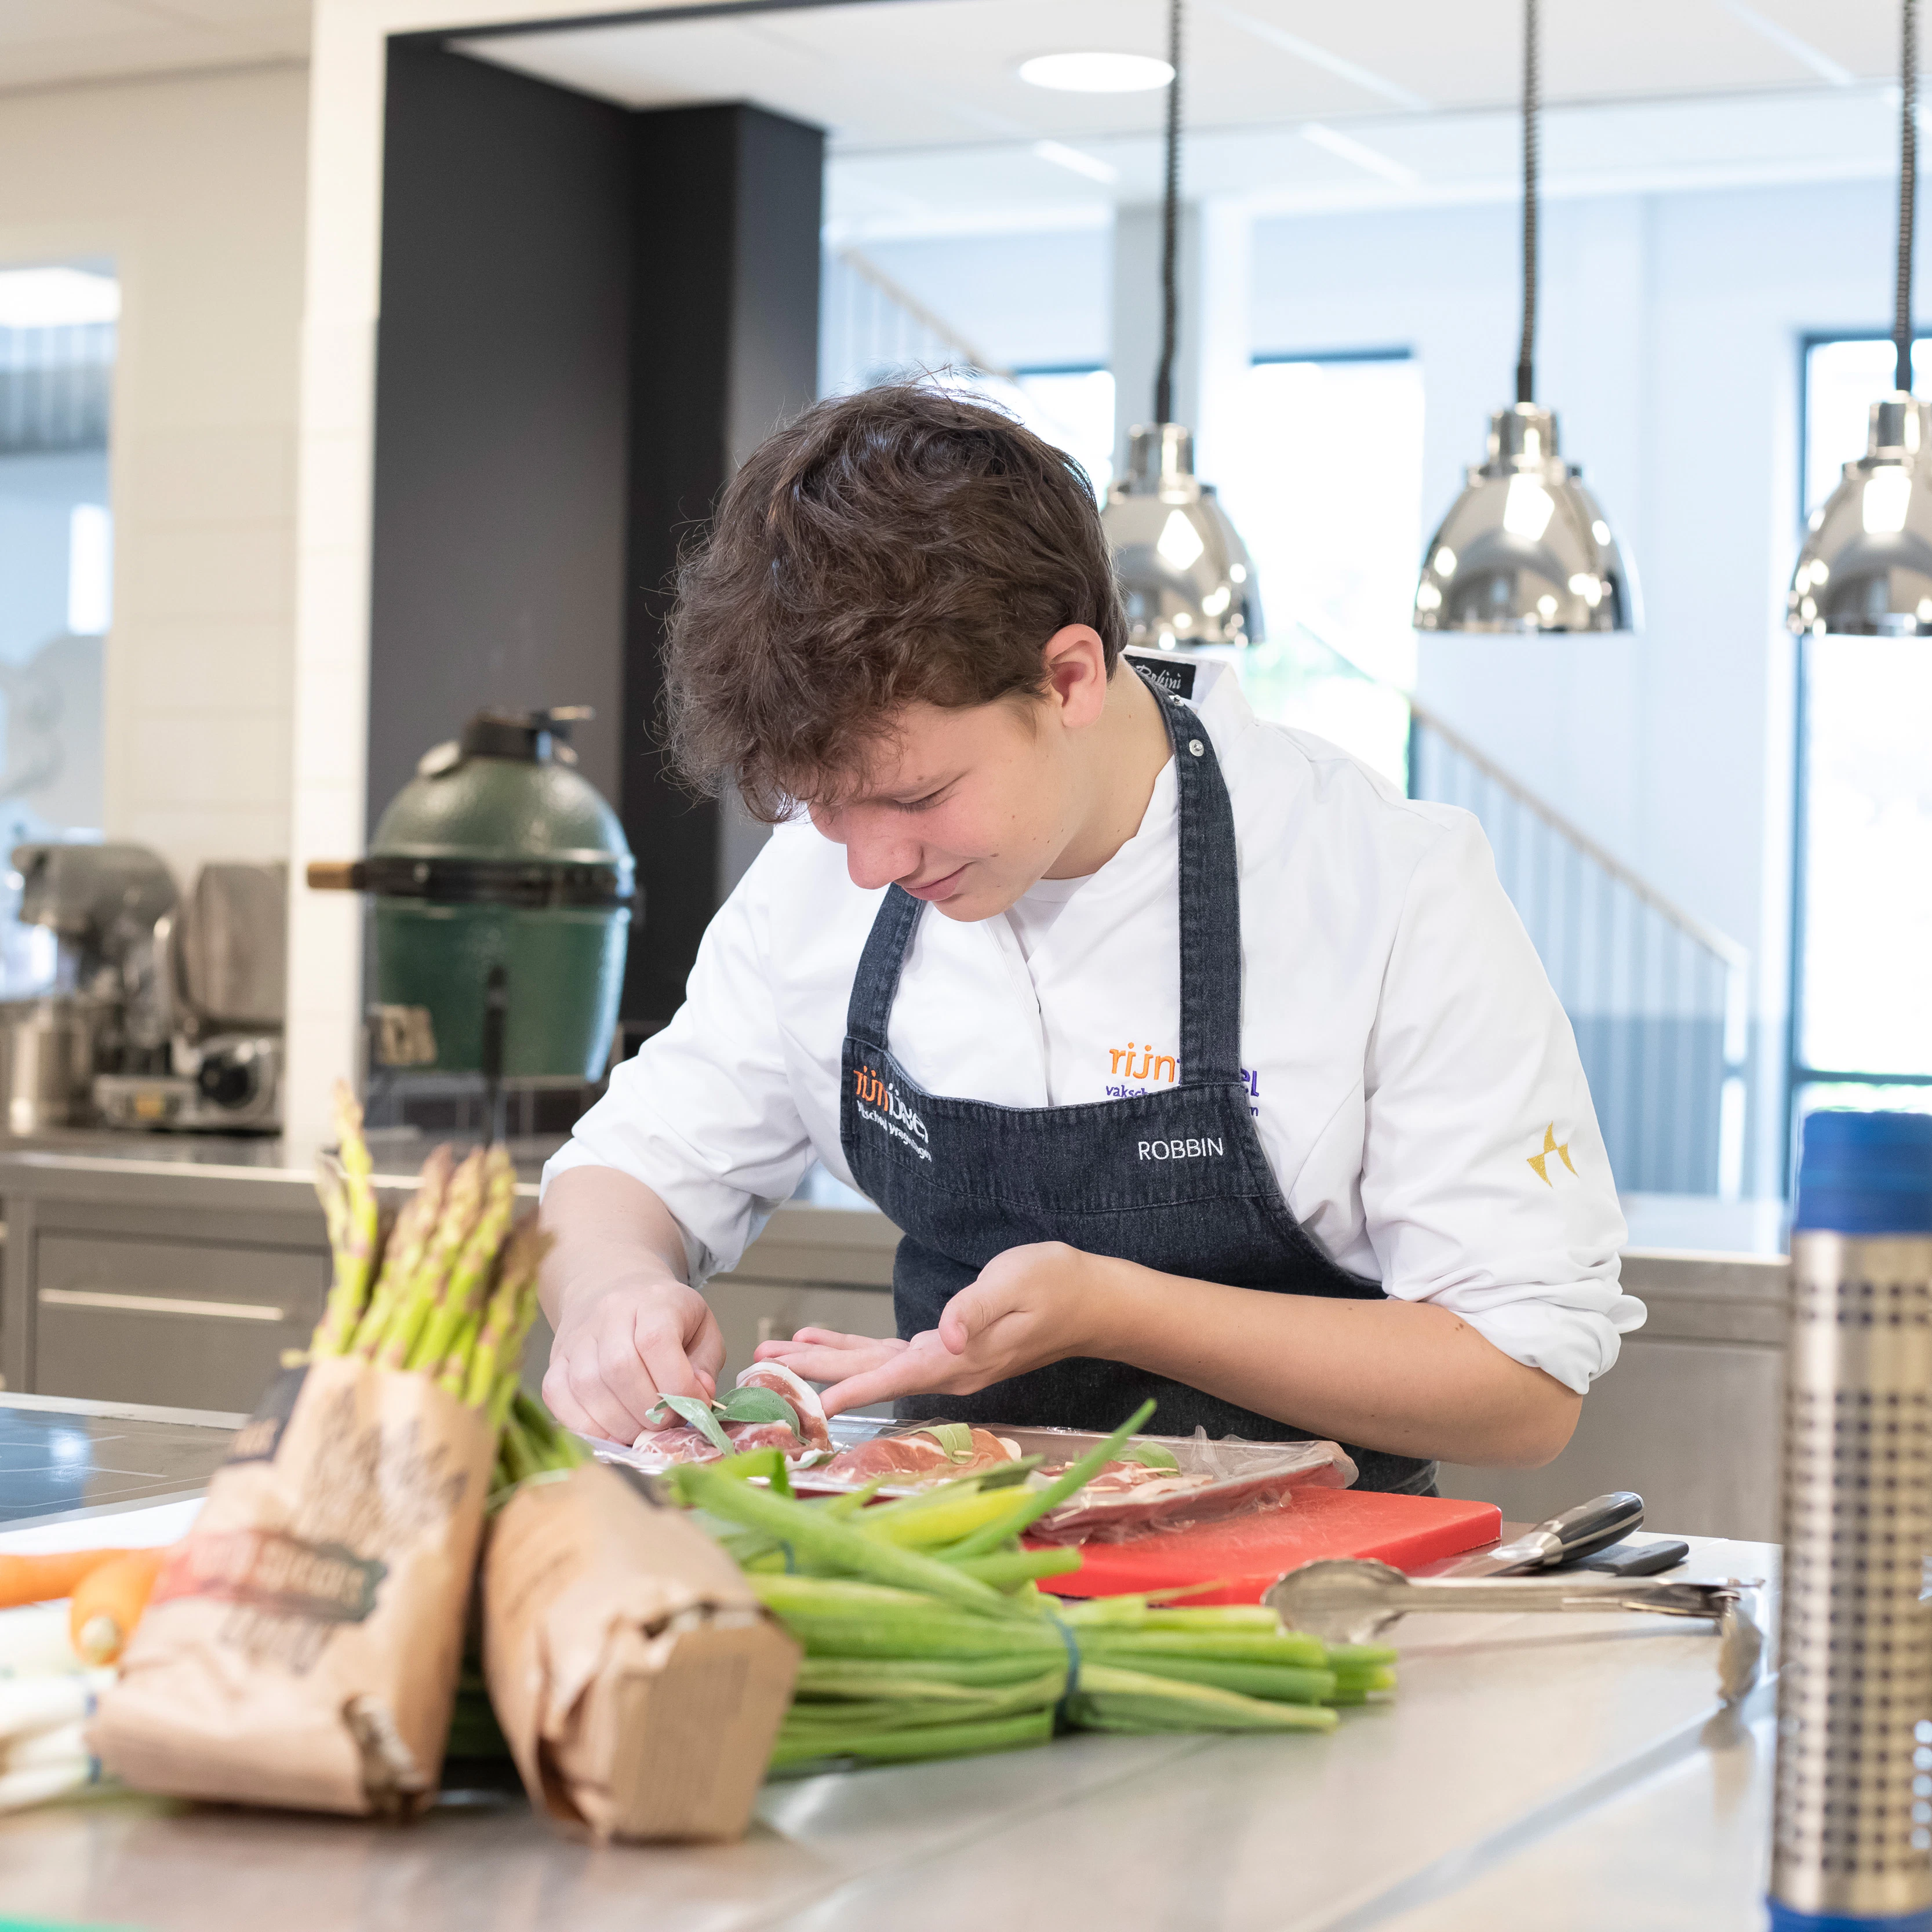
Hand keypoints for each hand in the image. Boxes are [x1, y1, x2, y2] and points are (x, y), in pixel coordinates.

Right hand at [542, 1274, 724, 1444]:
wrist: (617, 1290)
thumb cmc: (667, 1317)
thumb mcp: (702, 1330)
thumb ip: (705, 1366)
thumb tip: (698, 1399)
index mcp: (654, 1301)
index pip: (657, 1341)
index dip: (677, 1385)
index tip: (693, 1405)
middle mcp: (609, 1313)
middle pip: (620, 1368)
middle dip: (648, 1411)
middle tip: (664, 1423)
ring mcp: (577, 1337)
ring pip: (588, 1386)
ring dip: (619, 1423)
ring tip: (640, 1429)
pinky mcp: (555, 1360)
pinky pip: (559, 1397)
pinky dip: (585, 1425)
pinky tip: (610, 1430)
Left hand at [758, 1242, 1107, 1416]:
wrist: (1094, 1301)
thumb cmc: (1058, 1284)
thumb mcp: (1016, 1283)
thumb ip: (976, 1310)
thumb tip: (943, 1336)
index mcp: (959, 1359)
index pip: (893, 1378)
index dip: (849, 1390)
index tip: (807, 1404)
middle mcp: (948, 1370)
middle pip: (869, 1375)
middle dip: (814, 1374)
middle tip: (760, 1370)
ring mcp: (948, 1364)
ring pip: (873, 1366)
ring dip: (824, 1361)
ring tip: (776, 1358)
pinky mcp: (950, 1351)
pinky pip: (890, 1356)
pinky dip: (854, 1349)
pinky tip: (824, 1340)